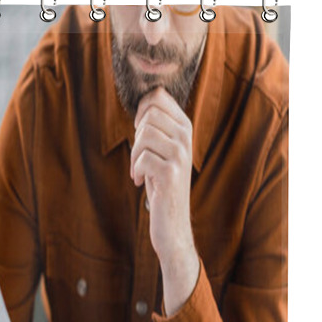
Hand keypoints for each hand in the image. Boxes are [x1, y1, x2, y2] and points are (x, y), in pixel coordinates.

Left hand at [131, 87, 199, 314]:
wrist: (173, 224)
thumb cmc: (162, 187)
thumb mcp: (162, 153)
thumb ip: (157, 128)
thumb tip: (143, 102)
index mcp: (185, 128)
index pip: (158, 96)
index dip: (140, 111)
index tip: (139, 133)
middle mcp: (186, 138)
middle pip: (149, 112)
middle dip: (136, 134)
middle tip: (138, 156)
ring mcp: (181, 155)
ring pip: (145, 134)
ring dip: (134, 154)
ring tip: (138, 171)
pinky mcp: (171, 173)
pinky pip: (142, 158)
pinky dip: (136, 170)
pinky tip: (140, 182)